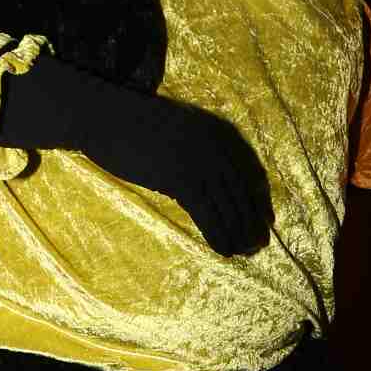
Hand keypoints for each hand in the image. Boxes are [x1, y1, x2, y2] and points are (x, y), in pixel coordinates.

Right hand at [0, 57, 271, 256]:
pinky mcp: (179, 178)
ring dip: (238, 232)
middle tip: (259, 244)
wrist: (104, 117)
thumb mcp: (175, 129)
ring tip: (244, 253)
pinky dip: (217, 233)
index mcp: (215, 131)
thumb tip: (207, 178)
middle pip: (241, 190)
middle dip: (251, 220)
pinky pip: (206, 212)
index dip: (258, 199)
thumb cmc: (132, 125)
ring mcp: (198, 161)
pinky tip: (223, 251)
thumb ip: (195, 148)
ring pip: (226, 204)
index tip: (266, 220)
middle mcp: (214, 145)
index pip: (247, 171)